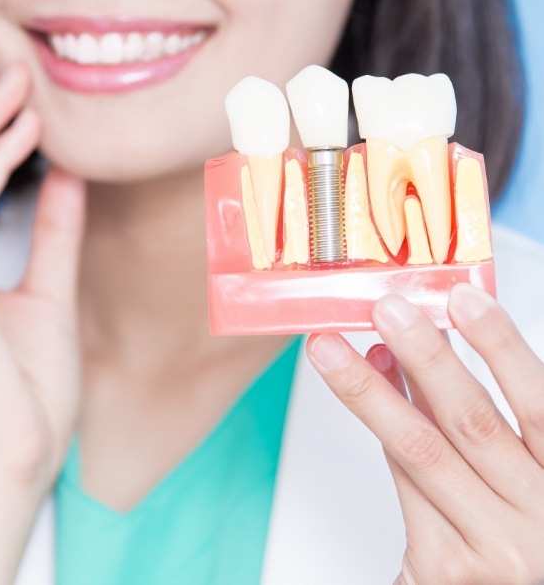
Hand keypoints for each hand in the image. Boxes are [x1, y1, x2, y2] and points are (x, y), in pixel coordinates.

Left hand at [307, 284, 543, 584]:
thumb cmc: (517, 526)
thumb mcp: (521, 469)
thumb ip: (479, 412)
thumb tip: (424, 346)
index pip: (539, 404)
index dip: (501, 346)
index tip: (462, 297)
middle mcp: (539, 519)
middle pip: (471, 422)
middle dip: (423, 357)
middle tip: (386, 310)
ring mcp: (492, 548)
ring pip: (420, 449)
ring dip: (370, 390)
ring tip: (332, 349)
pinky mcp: (445, 568)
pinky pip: (403, 481)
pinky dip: (379, 429)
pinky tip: (362, 389)